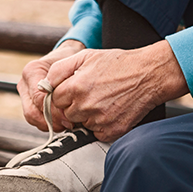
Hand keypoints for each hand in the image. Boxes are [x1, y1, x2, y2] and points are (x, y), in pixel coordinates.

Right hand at [18, 40, 84, 131]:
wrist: (65, 57)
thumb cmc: (70, 60)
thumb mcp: (71, 66)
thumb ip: (66, 83)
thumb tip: (67, 106)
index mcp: (32, 71)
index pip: (39, 98)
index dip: (54, 111)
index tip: (69, 116)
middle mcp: (24, 83)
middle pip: (32, 111)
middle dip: (51, 120)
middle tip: (68, 124)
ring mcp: (25, 93)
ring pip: (31, 117)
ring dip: (49, 124)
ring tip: (65, 124)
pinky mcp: (29, 102)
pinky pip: (34, 118)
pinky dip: (47, 123)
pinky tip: (61, 122)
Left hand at [45, 40, 188, 141]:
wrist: (149, 75)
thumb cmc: (117, 64)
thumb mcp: (85, 57)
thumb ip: (58, 70)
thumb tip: (43, 86)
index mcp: (75, 87)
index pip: (54, 101)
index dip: (64, 95)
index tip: (76, 90)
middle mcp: (85, 106)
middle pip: (66, 115)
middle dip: (75, 106)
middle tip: (92, 94)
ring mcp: (99, 121)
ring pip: (81, 125)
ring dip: (88, 116)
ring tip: (104, 100)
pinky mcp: (112, 131)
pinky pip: (97, 134)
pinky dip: (101, 126)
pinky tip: (111, 110)